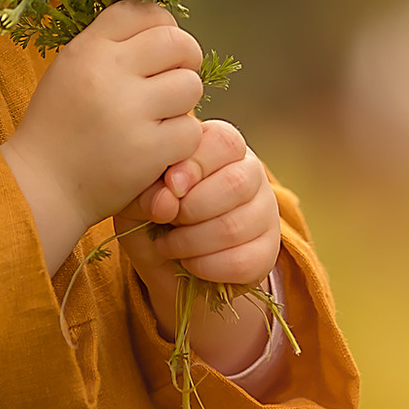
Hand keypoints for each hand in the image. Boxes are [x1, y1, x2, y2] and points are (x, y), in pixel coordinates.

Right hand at [1, 0, 204, 269]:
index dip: (162, 25)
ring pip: (190, 85)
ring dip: (184, 102)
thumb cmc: (58, 125)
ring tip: (162, 115)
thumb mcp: (69, 68)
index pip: (143, 11)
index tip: (160, 47)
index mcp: (88, 48)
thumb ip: (108, 44)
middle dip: (185, 58)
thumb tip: (160, 25)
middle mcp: (108, 72)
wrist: (41, 185)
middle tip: (174, 78)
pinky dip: (181, 139)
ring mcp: (130, 112)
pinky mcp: (148, 150)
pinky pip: (191, 130)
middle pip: (177, 42)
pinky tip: (160, 146)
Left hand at [122, 119, 279, 287]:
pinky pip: (243, 261)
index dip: (195, 165)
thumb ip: (148, 191)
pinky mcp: (268, 251)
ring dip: (191, 241)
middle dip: (191, 208)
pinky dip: (206, 266)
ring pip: (236, 226)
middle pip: (236, 183)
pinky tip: (188, 262)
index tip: (169, 186)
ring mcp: (265, 212)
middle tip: (164, 220)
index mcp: (221, 147)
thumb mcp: (140, 195)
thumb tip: (166, 202)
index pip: (224, 142)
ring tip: (167, 244)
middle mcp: (251, 173)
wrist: (168, 260)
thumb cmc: (154, 211)